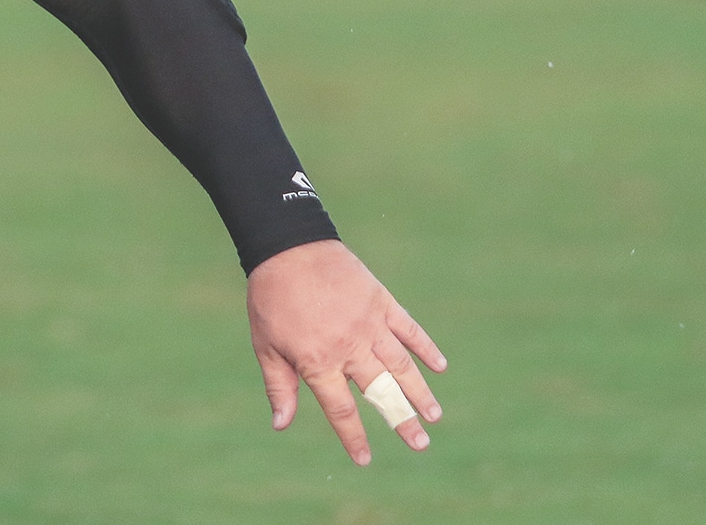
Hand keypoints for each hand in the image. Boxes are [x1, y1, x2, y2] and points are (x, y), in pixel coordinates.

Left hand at [247, 238, 446, 465]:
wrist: (287, 246)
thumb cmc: (271, 298)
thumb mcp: (265, 345)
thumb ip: (279, 386)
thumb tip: (281, 426)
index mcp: (318, 361)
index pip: (341, 410)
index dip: (353, 437)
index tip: (365, 459)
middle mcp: (349, 347)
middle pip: (381, 392)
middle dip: (402, 420)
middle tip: (421, 443)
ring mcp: (369, 323)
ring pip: (401, 366)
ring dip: (420, 392)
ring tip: (435, 416)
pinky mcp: (381, 301)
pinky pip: (409, 329)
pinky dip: (426, 347)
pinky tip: (440, 366)